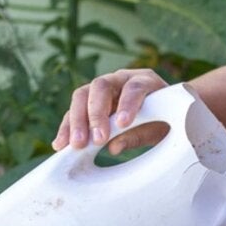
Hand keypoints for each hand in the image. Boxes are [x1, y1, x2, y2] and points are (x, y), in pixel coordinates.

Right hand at [53, 69, 168, 153]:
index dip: (128, 103)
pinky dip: (66, 128)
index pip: (134, 87)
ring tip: (75, 145)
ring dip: (77, 121)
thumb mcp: (159, 128)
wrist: (165, 115)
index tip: (123, 123)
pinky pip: (73, 111)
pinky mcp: (88, 102)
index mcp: (144, 80)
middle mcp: (120, 79)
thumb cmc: (165, 121)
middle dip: (96, 113)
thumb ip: (140, 133)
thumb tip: (114, 146)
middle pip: (101, 87)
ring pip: (81, 96)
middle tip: (97, 139)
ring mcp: (102, 89)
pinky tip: (60, 144)